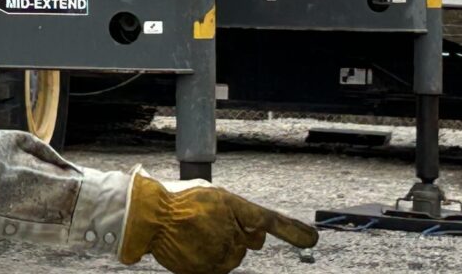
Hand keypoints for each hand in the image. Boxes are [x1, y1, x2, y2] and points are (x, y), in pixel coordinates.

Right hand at [118, 171, 316, 273]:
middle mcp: (229, 231)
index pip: (268, 220)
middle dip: (235, 236)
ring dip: (221, 249)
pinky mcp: (205, 269)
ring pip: (233, 258)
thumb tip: (259, 235)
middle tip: (209, 224)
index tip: (312, 238)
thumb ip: (239, 214)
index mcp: (231, 206)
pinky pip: (216, 268)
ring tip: (196, 235)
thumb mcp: (212, 195)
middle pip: (248, 242)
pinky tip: (192, 247)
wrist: (149, 216)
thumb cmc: (177, 201)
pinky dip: (208, 260)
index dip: (292, 230)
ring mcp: (218, 252)